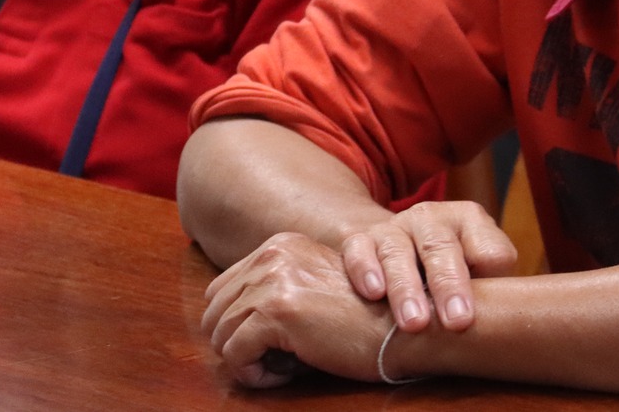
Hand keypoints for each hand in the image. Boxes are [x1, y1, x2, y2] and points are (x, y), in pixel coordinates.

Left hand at [202, 232, 390, 387]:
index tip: (270, 345)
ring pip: (220, 335)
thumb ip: (276, 291)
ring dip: (246, 360)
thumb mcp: (314, 288)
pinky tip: (286, 374)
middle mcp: (272, 255)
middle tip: (275, 359)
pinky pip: (235, 354)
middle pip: (214, 311)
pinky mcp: (278, 311)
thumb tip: (227, 328)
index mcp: (279, 245)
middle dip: (236, 343)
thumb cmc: (365, 320)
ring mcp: (273, 281)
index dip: (237, 325)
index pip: (222, 289)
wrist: (404, 326)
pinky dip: (253, 374)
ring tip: (284, 366)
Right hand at [337, 200, 515, 334]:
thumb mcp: (478, 272)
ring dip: (407, 287)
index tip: (476, 313)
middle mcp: (431, 217)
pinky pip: (359, 249)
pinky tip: (373, 292)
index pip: (483, 244)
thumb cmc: (452, 273)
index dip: (483, 274)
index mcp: (468, 220)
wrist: (403, 254)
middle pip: (440, 246)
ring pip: (398, 250)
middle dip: (448, 284)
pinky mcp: (362, 240)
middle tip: (456, 322)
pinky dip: (365, 269)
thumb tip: (494, 306)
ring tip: (414, 322)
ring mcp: (395, 227)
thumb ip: (490, 282)